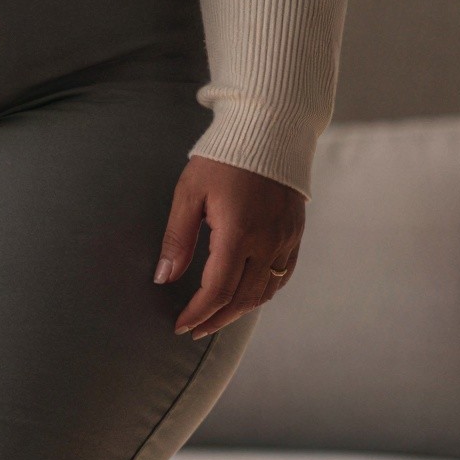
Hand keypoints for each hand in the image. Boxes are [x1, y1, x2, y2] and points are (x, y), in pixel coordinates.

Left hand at [153, 158, 306, 338]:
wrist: (269, 131)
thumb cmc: (222, 159)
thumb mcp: (189, 193)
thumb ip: (177, 238)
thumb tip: (163, 276)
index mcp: (238, 232)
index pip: (217, 290)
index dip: (197, 313)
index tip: (180, 325)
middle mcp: (267, 241)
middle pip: (242, 299)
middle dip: (215, 319)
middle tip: (194, 328)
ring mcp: (286, 240)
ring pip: (264, 292)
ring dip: (239, 311)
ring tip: (215, 317)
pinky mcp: (296, 234)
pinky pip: (282, 277)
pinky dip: (262, 293)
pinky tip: (245, 296)